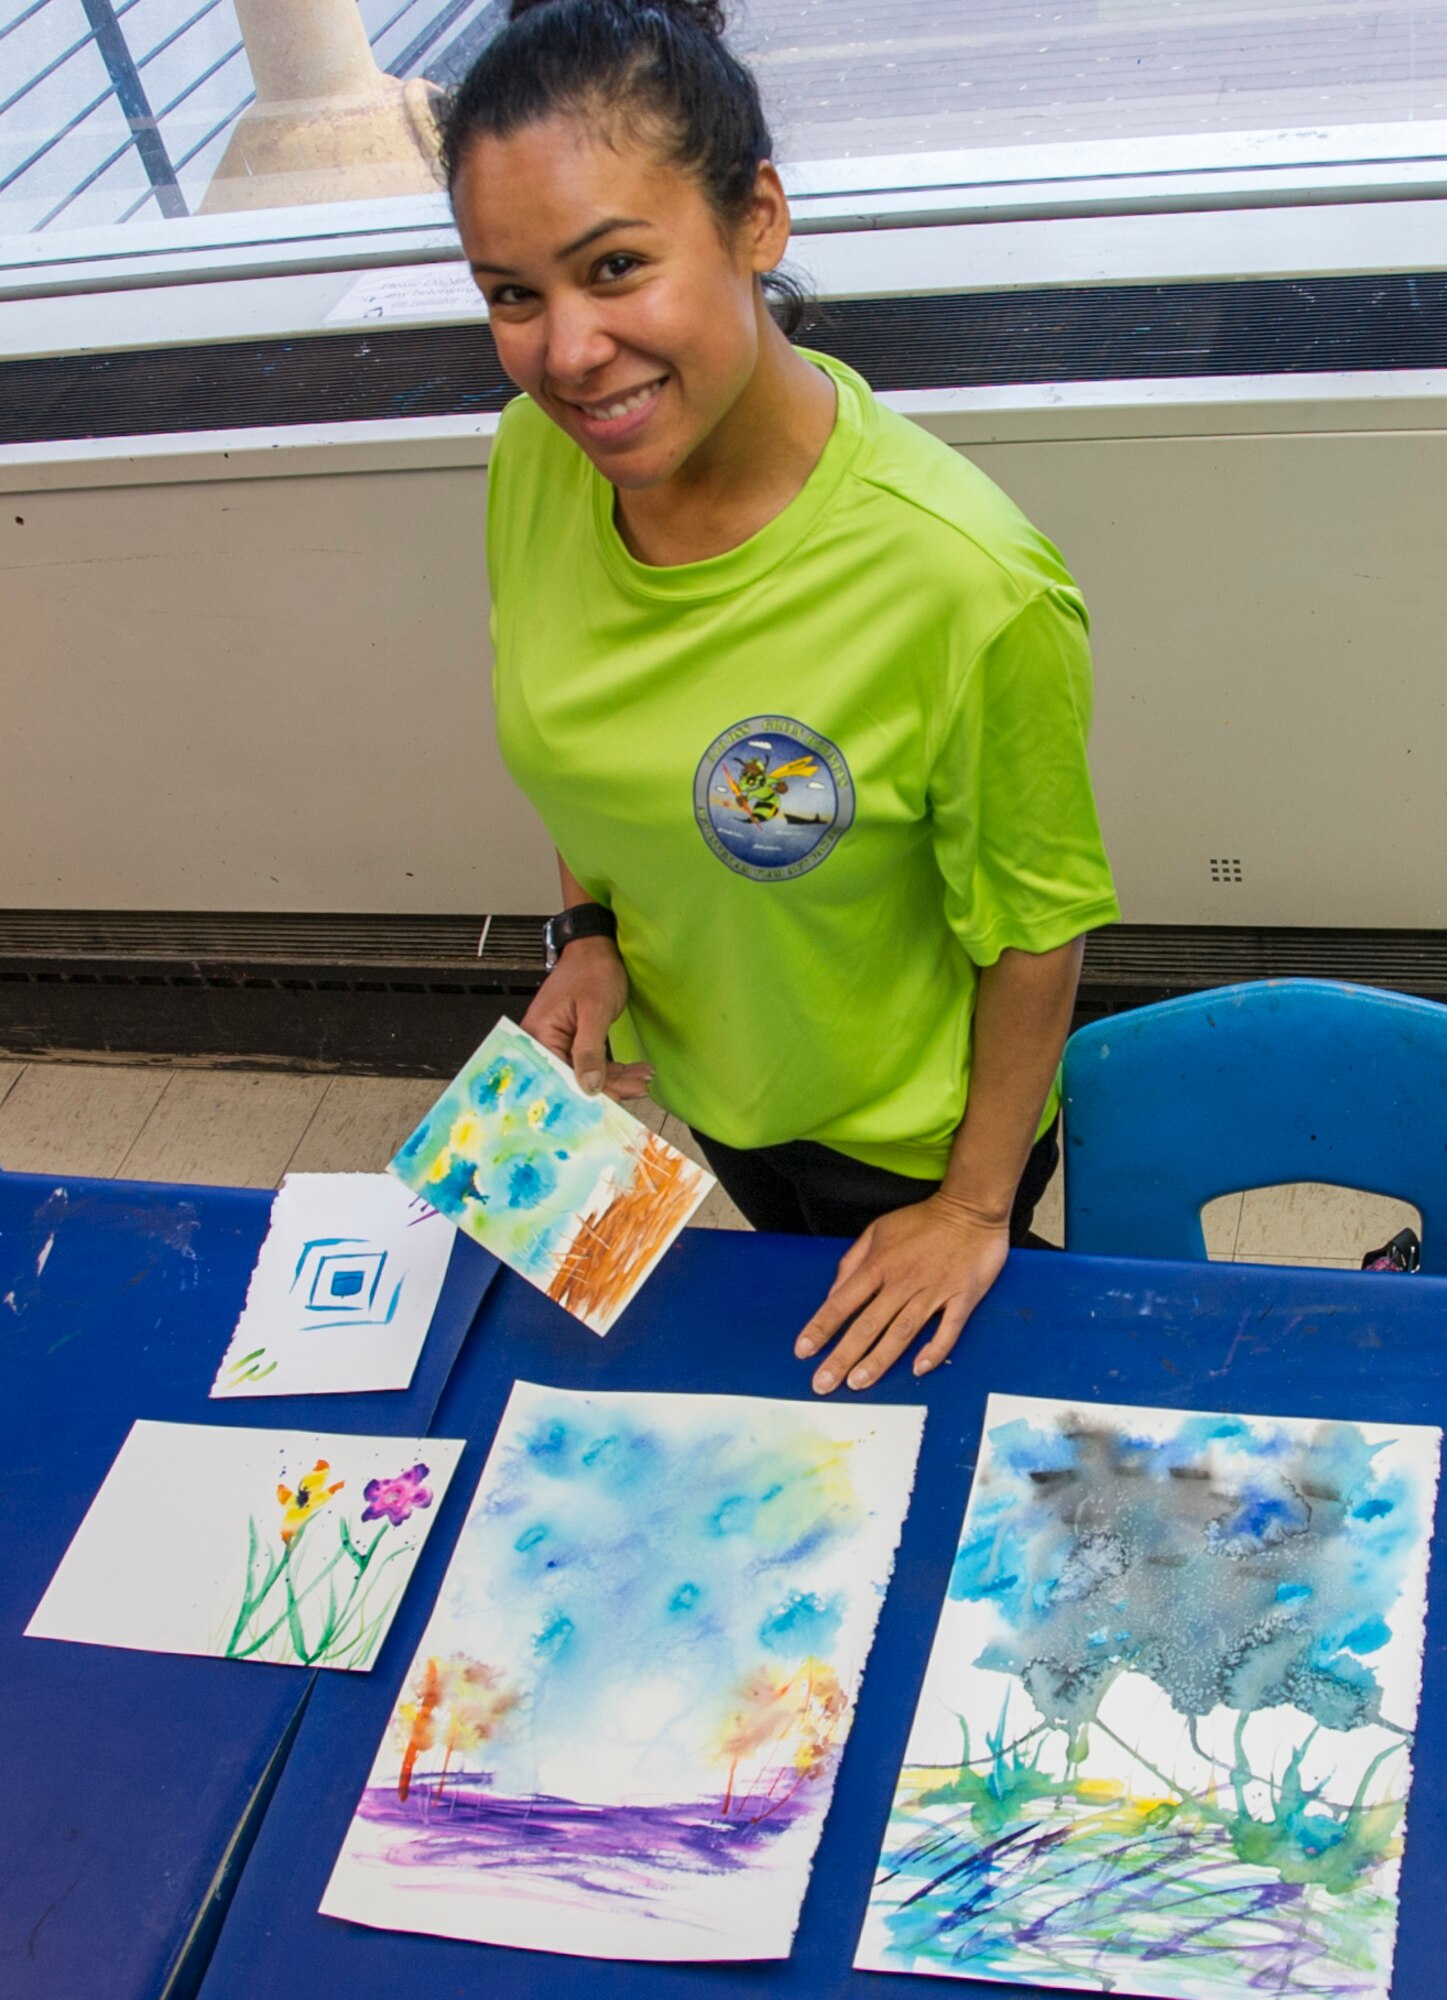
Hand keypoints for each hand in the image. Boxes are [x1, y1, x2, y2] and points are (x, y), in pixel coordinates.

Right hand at [519, 938, 653, 1101]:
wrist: (596, 947)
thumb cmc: (592, 970)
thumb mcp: (594, 1010)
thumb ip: (589, 1050)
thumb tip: (589, 1087)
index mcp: (538, 1035)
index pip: (558, 1077)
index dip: (584, 1095)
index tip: (611, 1108)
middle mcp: (541, 1042)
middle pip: (572, 1078)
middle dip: (607, 1088)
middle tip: (637, 1089)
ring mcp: (557, 1043)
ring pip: (585, 1073)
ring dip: (615, 1078)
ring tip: (643, 1078)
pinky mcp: (572, 1041)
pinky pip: (591, 1062)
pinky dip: (613, 1068)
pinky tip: (635, 1071)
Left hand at [794, 1192, 1011, 1392]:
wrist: (971, 1208)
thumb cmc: (923, 1220)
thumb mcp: (878, 1230)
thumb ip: (853, 1261)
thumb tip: (834, 1293)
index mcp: (879, 1265)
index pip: (842, 1302)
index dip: (821, 1327)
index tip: (803, 1350)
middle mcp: (903, 1282)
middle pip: (867, 1325)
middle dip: (842, 1356)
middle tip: (824, 1383)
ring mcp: (933, 1291)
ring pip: (902, 1332)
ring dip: (878, 1359)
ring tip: (858, 1383)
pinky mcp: (963, 1297)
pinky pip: (948, 1329)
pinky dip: (934, 1350)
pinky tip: (918, 1369)